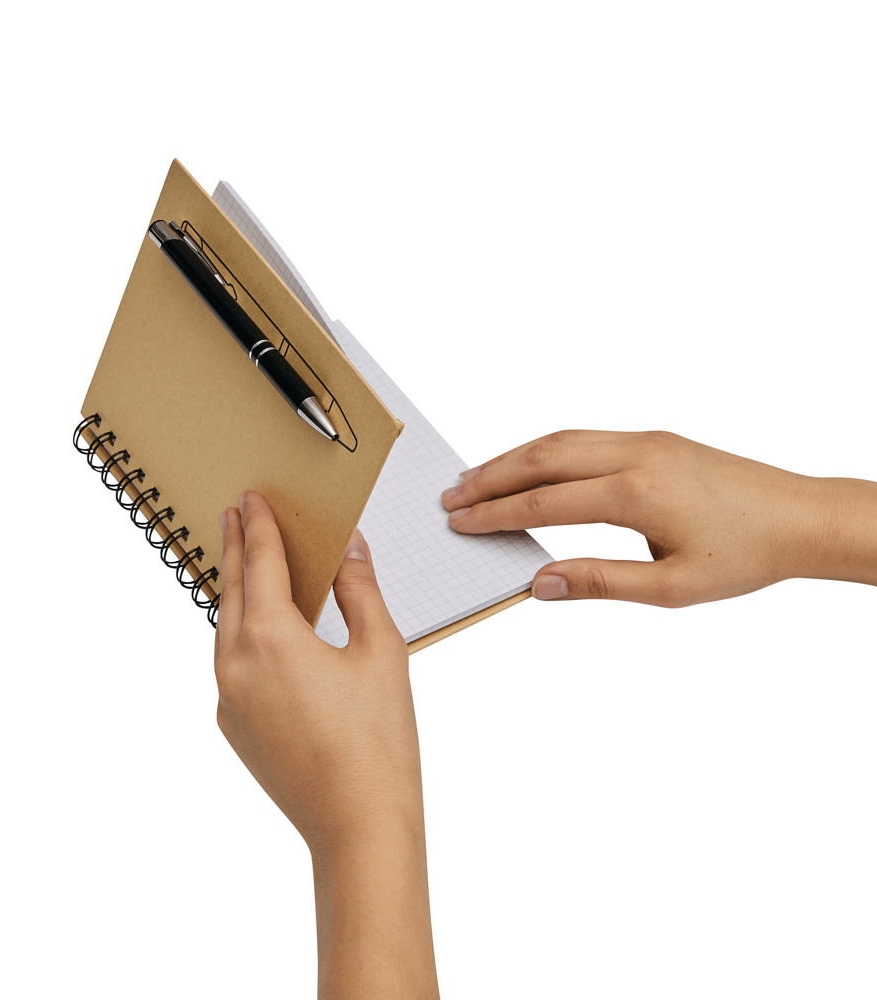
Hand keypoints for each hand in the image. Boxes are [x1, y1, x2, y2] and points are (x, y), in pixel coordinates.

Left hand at [214, 491, 416, 854]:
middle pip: (231, 591)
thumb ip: (360, 591)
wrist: (358, 827)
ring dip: (234, 592)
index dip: (258, 526)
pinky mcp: (233, 727)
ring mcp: (228, 699)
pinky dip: (242, 635)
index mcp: (271, 638)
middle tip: (233, 514)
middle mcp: (236, 664)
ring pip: (226, 628)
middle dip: (233, 548)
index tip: (252, 499)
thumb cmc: (378, 742)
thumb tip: (350, 549)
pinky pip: (231, 665)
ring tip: (245, 566)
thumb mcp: (381, 652)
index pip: (259, 563)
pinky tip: (264, 633)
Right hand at [441, 430, 876, 606]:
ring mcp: (645, 440)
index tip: (461, 521)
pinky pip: (585, 436)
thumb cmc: (746, 555)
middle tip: (451, 494)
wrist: (802, 519)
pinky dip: (546, 448)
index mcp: (636, 492)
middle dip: (491, 476)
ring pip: (561, 439)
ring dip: (514, 456)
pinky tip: (532, 463)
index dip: (497, 513)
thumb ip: (601, 582)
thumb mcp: (672, 587)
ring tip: (477, 476)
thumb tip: (541, 582)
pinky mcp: (654, 438)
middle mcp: (635, 454)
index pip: (545, 500)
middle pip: (543, 457)